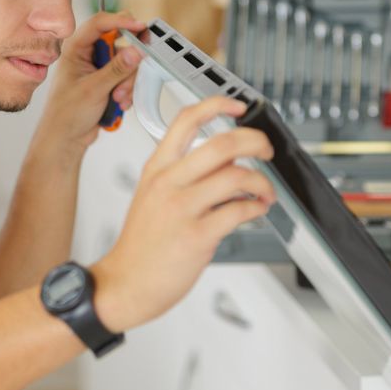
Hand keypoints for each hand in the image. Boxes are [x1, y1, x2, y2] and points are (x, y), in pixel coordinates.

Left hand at [38, 11, 145, 153]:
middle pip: (120, 42)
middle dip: (127, 63)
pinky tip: (119, 102)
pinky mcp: (108, 80)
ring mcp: (99, 67)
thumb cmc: (66, 114)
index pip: (100, 23)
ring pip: (127, 62)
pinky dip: (127, 89)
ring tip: (118, 99)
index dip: (122, 21)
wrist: (66, 139)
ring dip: (127, 82)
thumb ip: (116, 69)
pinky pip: (127, 76)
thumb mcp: (94, 89)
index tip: (140, 27)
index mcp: (76, 48)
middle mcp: (88, 54)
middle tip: (128, 76)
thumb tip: (135, 51)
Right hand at [91, 96, 275, 332]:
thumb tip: (226, 162)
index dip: (217, 105)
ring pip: (236, 177)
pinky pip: (239, 212)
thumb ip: (185, 175)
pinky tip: (256, 211)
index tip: (238, 106)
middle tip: (265, 150)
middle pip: (222, 143)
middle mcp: (169, 183)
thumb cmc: (141, 245)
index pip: (186, 120)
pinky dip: (256, 208)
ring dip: (262, 183)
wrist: (125, 283)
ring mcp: (182, 208)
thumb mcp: (152, 196)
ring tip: (264, 192)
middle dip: (255, 142)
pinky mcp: (196, 236)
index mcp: (157, 169)